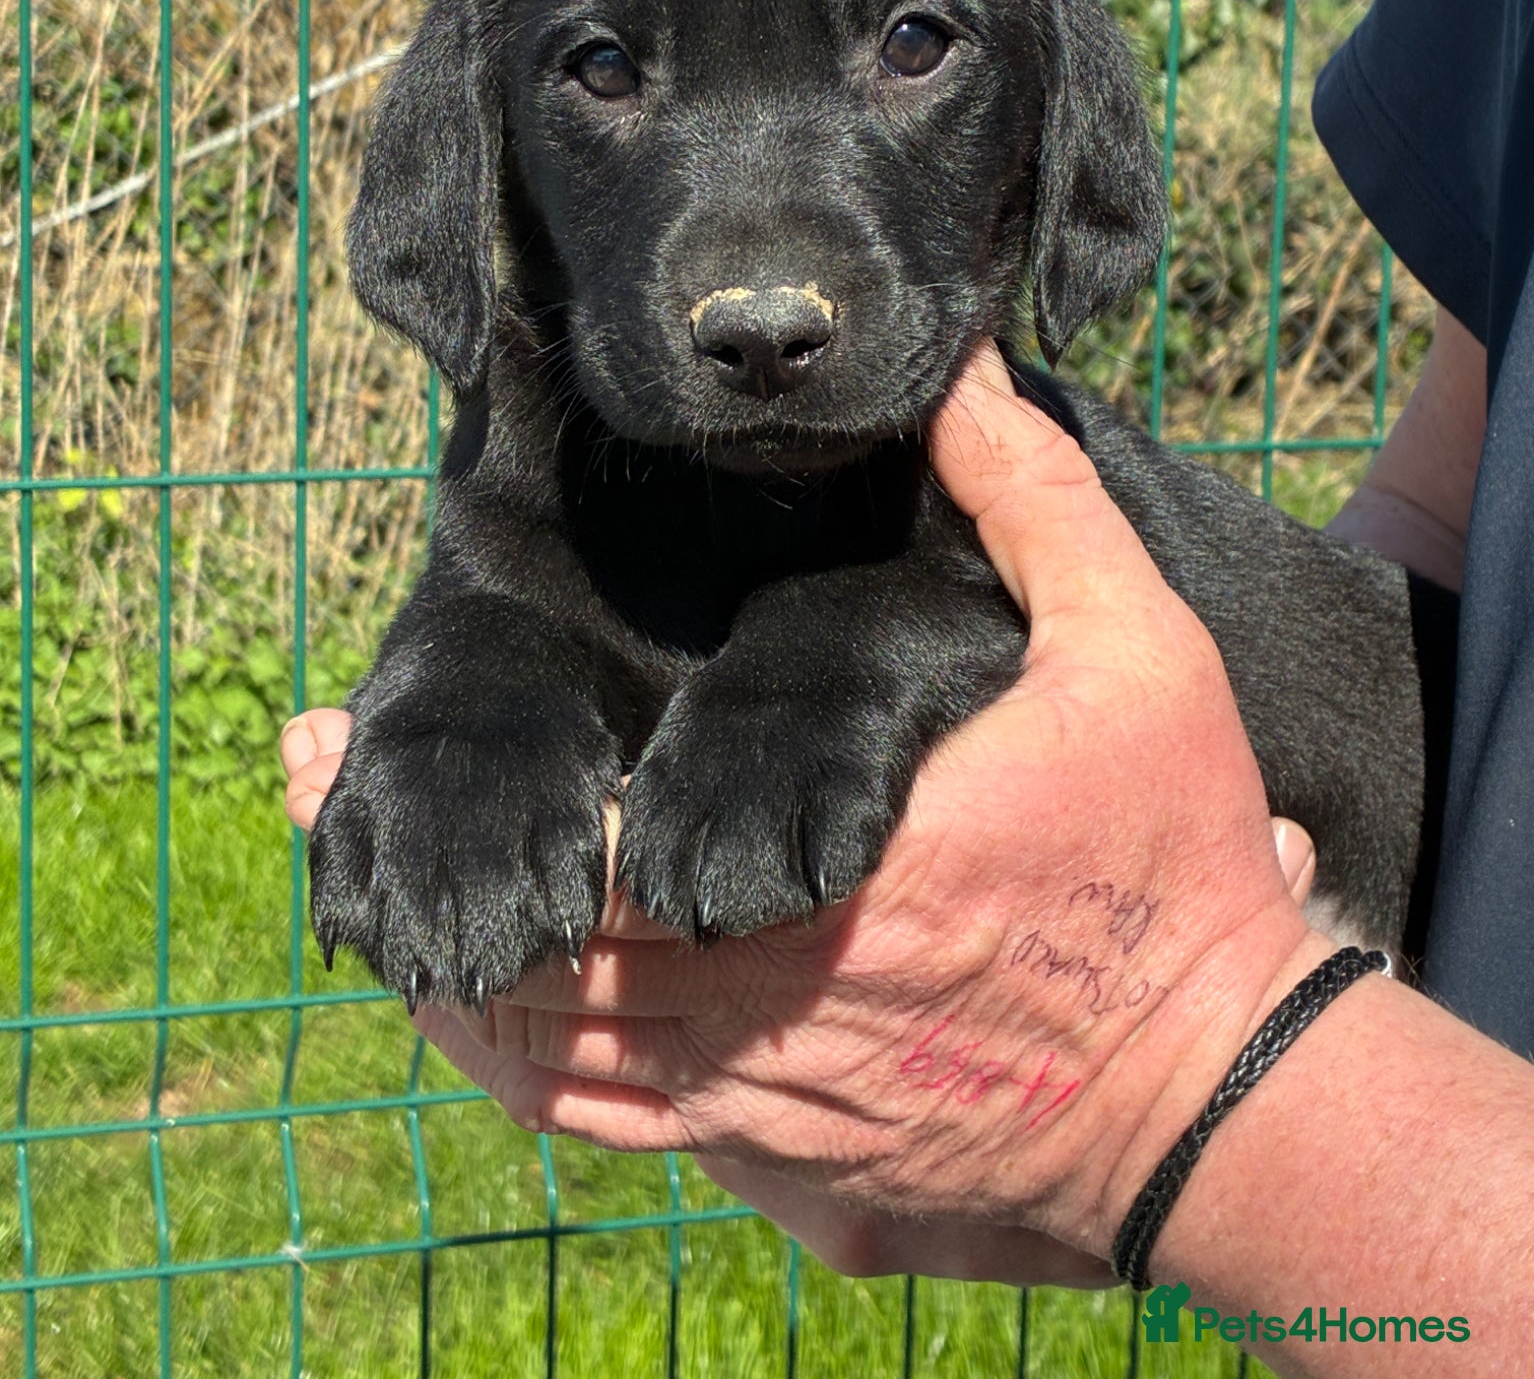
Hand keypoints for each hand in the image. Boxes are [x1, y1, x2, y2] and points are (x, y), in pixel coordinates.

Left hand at [282, 340, 1327, 1266]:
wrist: (1221, 1090)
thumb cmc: (1174, 864)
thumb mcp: (1136, 650)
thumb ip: (1033, 500)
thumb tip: (954, 371)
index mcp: (850, 869)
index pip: (615, 852)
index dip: (490, 801)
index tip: (376, 734)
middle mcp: (784, 1004)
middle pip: (546, 962)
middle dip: (422, 872)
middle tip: (308, 790)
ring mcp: (781, 1104)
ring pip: (560, 1064)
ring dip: (450, 983)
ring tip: (362, 908)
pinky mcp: (797, 1167)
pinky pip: (623, 1133)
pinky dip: (533, 1082)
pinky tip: (486, 1035)